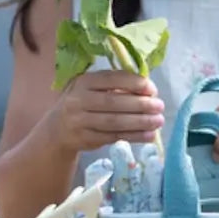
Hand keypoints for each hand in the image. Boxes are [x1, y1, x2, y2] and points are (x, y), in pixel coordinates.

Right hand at [48, 70, 164, 152]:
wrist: (57, 130)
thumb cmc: (83, 104)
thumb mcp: (91, 89)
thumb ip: (114, 86)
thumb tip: (148, 89)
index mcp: (83, 81)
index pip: (111, 79)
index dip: (134, 83)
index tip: (152, 89)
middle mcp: (78, 100)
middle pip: (114, 102)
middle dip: (140, 104)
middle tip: (160, 106)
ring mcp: (80, 121)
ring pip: (115, 122)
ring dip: (140, 122)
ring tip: (159, 121)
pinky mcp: (86, 138)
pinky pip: (114, 136)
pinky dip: (134, 136)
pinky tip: (149, 135)